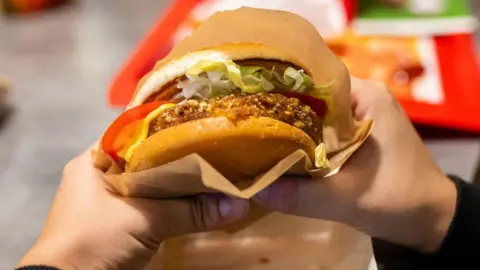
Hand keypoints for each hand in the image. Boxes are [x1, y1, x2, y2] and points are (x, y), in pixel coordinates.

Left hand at [18, 144, 248, 268]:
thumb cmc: (96, 239)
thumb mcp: (144, 220)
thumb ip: (191, 210)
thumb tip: (240, 204)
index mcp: (95, 159)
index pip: (137, 130)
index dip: (170, 127)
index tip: (201, 124)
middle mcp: (102, 174)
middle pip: (150, 158)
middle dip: (182, 157)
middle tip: (216, 148)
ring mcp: (112, 200)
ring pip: (154, 183)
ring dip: (181, 183)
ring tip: (216, 169)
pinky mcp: (122, 223)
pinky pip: (154, 205)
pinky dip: (175, 204)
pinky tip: (200, 198)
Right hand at [254, 77, 456, 252]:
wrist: (431, 218)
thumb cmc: (397, 200)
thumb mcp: (346, 199)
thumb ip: (300, 195)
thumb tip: (253, 189)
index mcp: (365, 96)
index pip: (312, 79)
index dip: (279, 90)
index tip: (250, 104)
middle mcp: (363, 96)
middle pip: (311, 95)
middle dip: (281, 110)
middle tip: (248, 123)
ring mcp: (362, 113)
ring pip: (316, 112)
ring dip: (291, 125)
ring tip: (257, 134)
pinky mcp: (359, 131)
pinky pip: (324, 127)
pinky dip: (305, 137)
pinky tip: (281, 148)